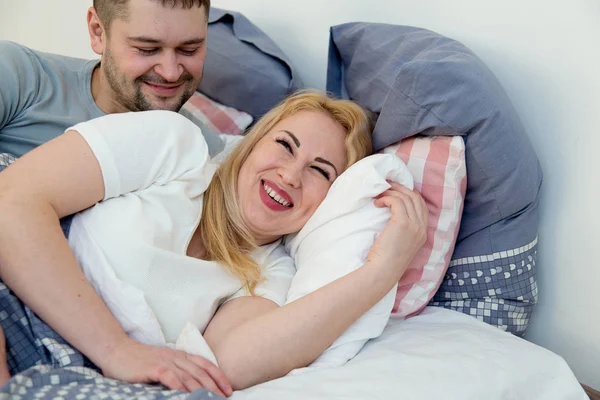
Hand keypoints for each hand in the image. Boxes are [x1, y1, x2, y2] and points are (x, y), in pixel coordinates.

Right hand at [99, 337, 232, 396]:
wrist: (116, 350)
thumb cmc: (139, 360)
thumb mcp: (163, 363)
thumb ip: (177, 371)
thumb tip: (192, 385)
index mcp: (180, 355)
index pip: (205, 364)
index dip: (219, 376)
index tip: (229, 389)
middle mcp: (176, 357)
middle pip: (200, 372)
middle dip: (215, 386)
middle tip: (224, 398)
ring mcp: (165, 362)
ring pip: (189, 376)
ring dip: (202, 389)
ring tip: (212, 399)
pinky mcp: (153, 368)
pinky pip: (170, 377)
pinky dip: (180, 386)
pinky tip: (186, 395)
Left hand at [367, 182, 428, 278]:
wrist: (383, 272)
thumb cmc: (386, 260)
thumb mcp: (400, 243)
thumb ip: (403, 230)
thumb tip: (392, 214)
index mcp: (423, 232)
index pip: (421, 204)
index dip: (408, 194)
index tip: (395, 191)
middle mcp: (422, 227)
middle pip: (415, 197)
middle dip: (400, 188)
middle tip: (385, 186)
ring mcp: (415, 225)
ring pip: (406, 196)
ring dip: (391, 192)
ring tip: (378, 195)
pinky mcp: (403, 223)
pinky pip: (396, 201)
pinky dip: (386, 198)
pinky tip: (377, 204)